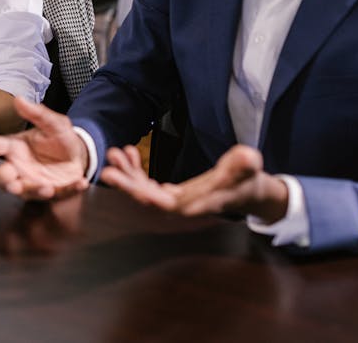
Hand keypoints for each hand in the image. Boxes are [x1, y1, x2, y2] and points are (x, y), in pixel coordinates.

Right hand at [0, 96, 89, 199]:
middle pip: (2, 178)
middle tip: (12, 180)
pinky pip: (60, 195)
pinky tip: (80, 182)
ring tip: (47, 187)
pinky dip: (70, 190)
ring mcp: (35, 182)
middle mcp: (21, 168)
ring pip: (26, 191)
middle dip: (4, 181)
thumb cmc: (59, 138)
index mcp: (16, 148)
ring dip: (35, 191)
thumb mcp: (53, 123)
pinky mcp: (53, 192)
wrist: (78, 154)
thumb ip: (38, 113)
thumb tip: (19, 99)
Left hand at [101, 144, 288, 221]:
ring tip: (114, 154)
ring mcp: (175, 200)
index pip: (171, 205)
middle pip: (149, 200)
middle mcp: (182, 205)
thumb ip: (245, 165)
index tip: (133, 187)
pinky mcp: (172, 193)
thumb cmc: (249, 179)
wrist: (248, 190)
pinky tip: (129, 153)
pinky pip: (148, 184)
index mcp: (198, 202)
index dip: (150, 197)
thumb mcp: (249, 168)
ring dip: (128, 175)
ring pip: (145, 191)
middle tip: (107, 170)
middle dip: (128, 185)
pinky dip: (137, 170)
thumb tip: (249, 157)